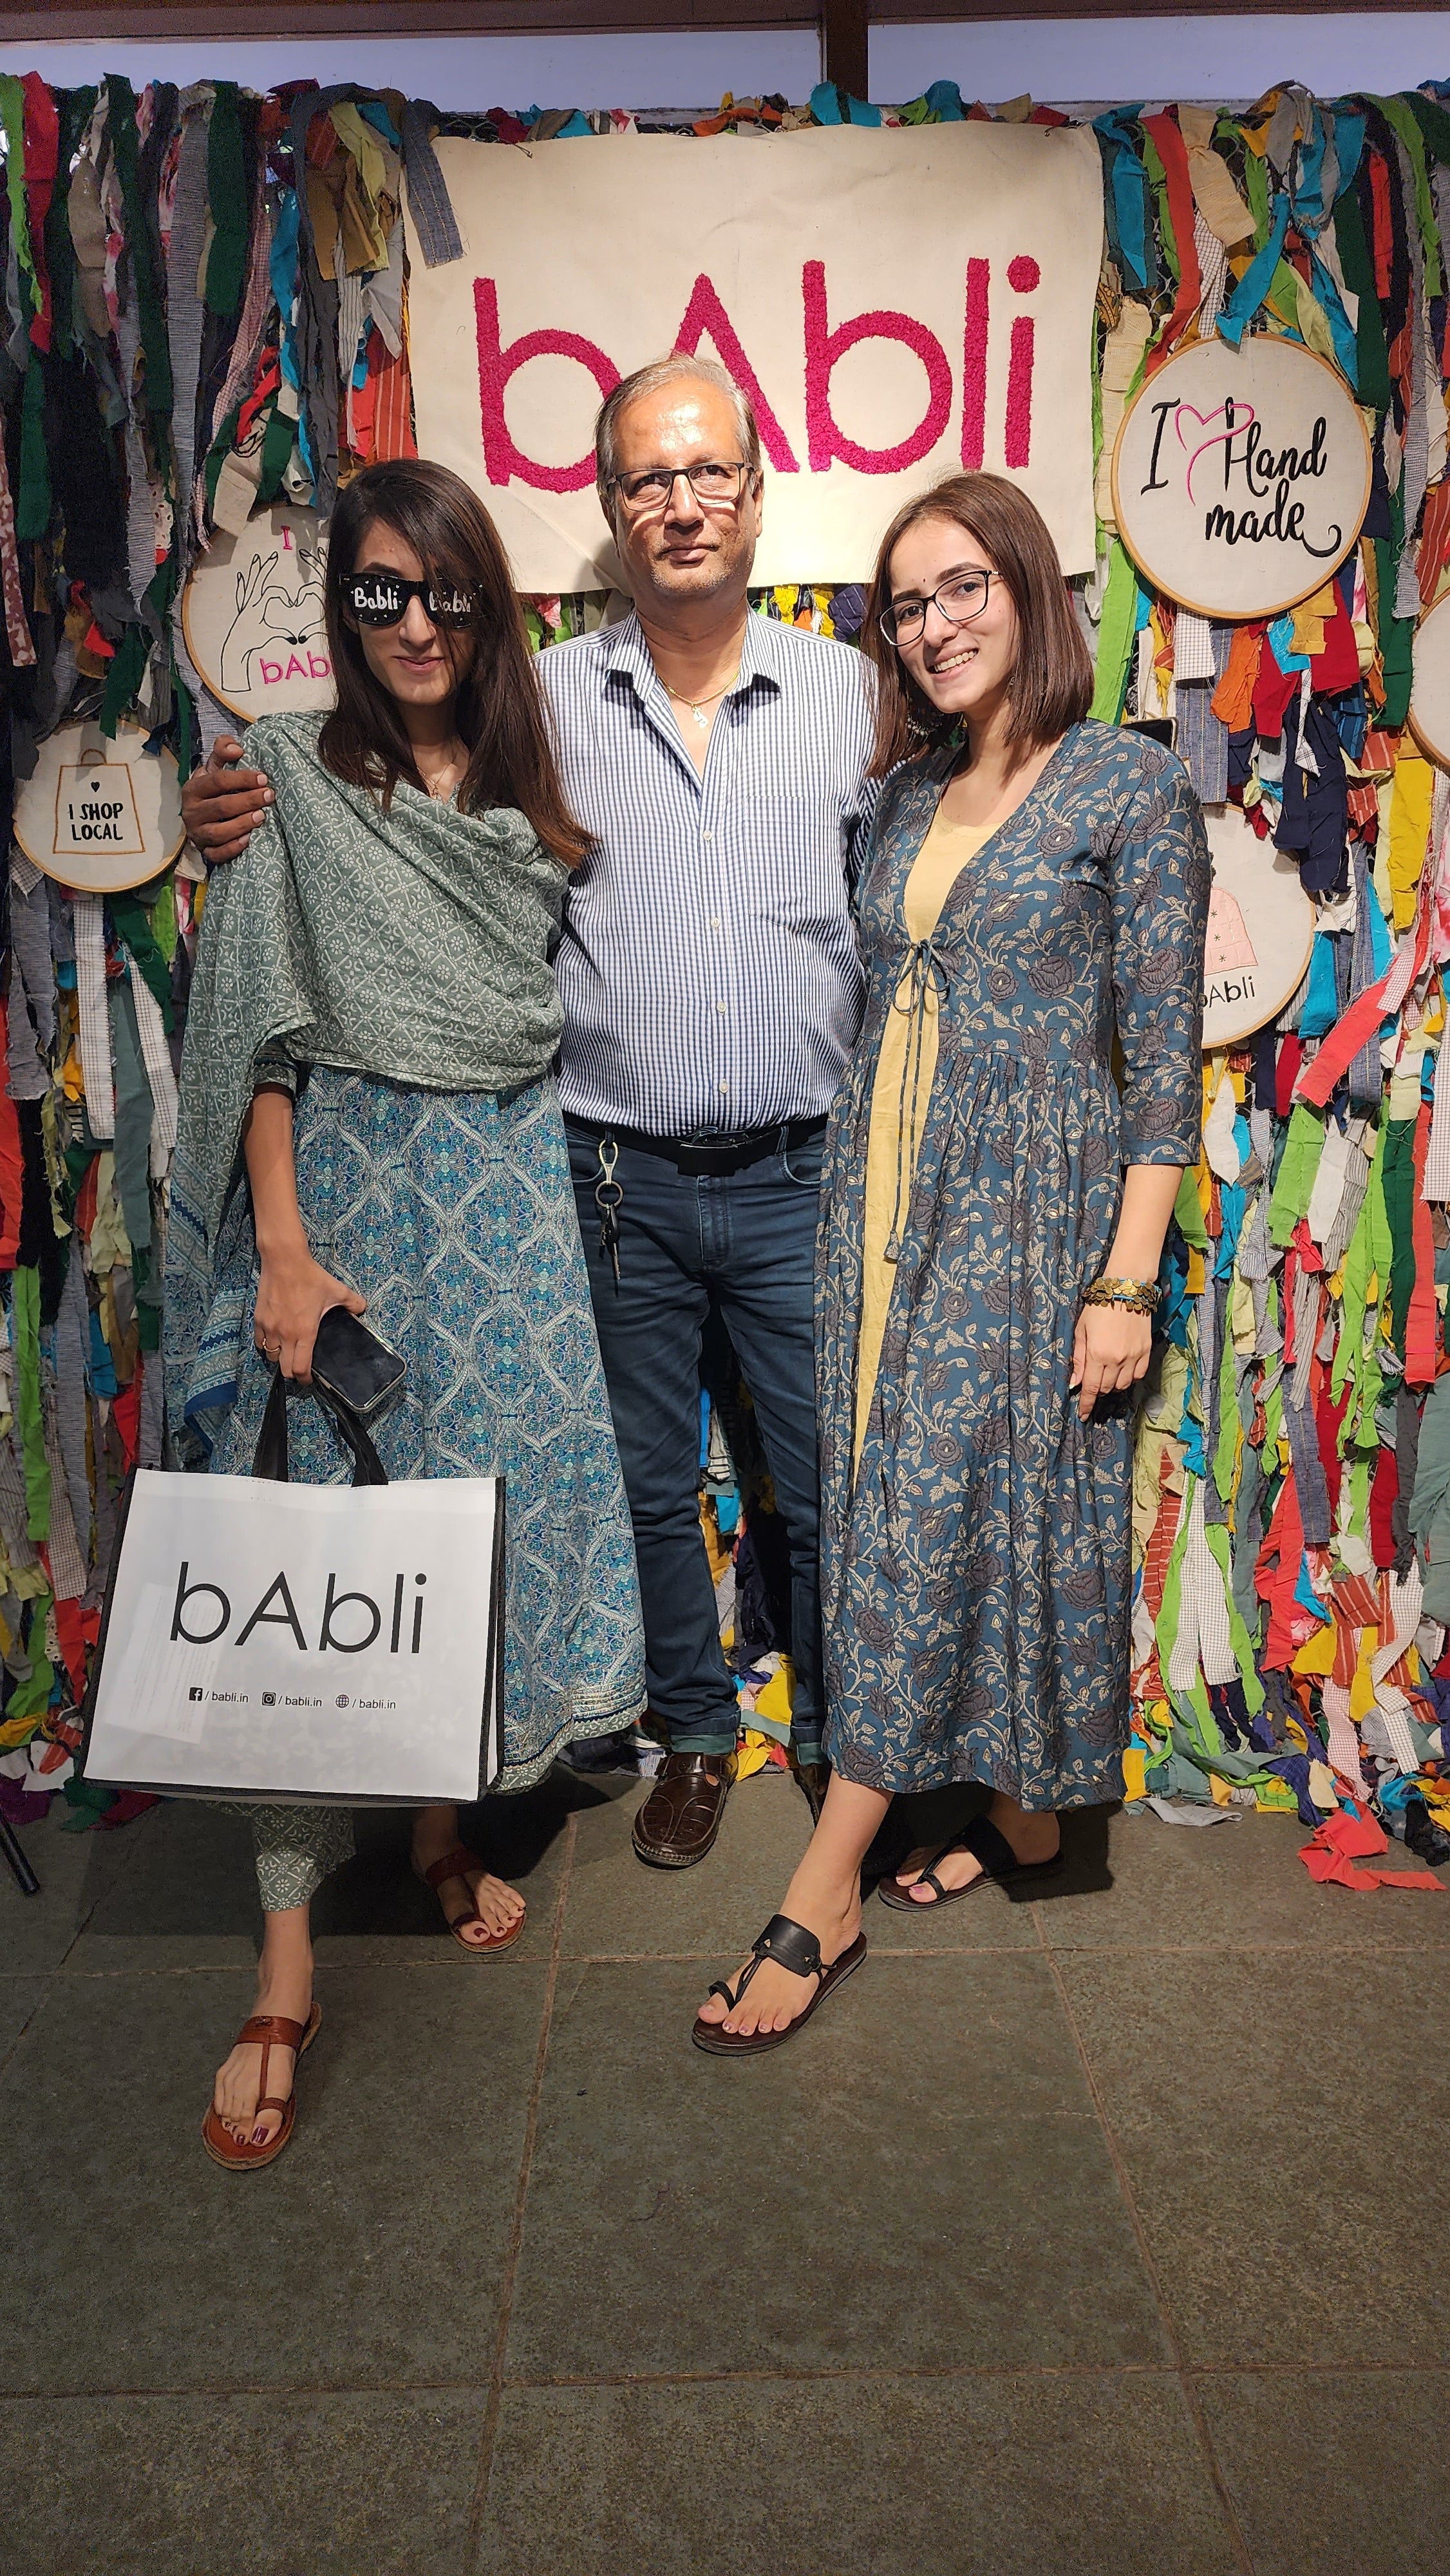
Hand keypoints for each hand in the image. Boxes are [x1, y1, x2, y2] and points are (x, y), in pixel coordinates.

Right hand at [181, 735, 272, 863]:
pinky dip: (233, 848)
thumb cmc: (213, 789)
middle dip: (247, 801)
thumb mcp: (215, 766)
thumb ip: (223, 750)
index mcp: (193, 788)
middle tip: (269, 796)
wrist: (201, 815)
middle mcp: (191, 812)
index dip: (242, 779)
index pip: (217, 781)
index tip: (263, 778)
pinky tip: (250, 839)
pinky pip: (217, 854)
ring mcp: (197, 834)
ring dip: (242, 824)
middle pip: (221, 807)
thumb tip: (237, 749)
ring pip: (218, 833)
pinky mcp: (204, 852)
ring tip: (262, 816)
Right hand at [253, 1243, 364, 1385]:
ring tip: (288, 1351)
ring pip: (271, 1356)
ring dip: (280, 1358)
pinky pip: (259, 1342)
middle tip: (300, 1366)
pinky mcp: (258, 1319)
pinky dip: (266, 1345)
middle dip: (293, 1372)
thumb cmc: (310, 1277)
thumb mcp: (337, 1290)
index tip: (309, 1379)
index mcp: (304, 1332)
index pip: (300, 1368)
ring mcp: (269, 1328)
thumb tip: (362, 1309)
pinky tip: (275, 1338)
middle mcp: (285, 1334)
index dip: (305, 1379)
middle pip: (284, 1369)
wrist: (284, 1261)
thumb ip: (353, 1303)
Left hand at [1069, 1301, 1152, 1420]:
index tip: (1083, 1415)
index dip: (1086, 1404)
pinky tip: (1122, 1372)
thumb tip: (1076, 1382)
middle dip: (1097, 1392)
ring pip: (1122, 1385)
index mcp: (1097, 1354)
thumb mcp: (1081, 1331)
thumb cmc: (1098, 1307)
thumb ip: (1079, 1359)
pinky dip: (1128, 1378)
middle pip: (1106, 1388)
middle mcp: (1116, 1359)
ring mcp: (1133, 1356)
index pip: (1091, 1388)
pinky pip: (1137, 1375)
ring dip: (1112, 1386)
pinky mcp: (1145, 1351)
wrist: (1126, 1289)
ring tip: (1106, 1377)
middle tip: (1092, 1386)